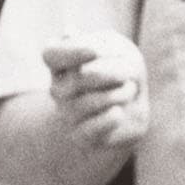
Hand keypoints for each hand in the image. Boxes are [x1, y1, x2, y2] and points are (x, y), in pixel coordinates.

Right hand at [40, 31, 148, 151]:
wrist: (131, 109)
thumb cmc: (122, 71)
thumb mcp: (121, 52)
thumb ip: (106, 49)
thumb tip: (85, 55)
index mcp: (60, 62)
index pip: (52, 54)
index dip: (71, 52)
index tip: (94, 51)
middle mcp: (58, 88)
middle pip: (79, 78)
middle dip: (112, 73)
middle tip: (131, 71)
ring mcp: (66, 113)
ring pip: (88, 103)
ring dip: (119, 94)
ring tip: (130, 89)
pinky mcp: (79, 136)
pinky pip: (92, 128)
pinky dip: (110, 118)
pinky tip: (119, 113)